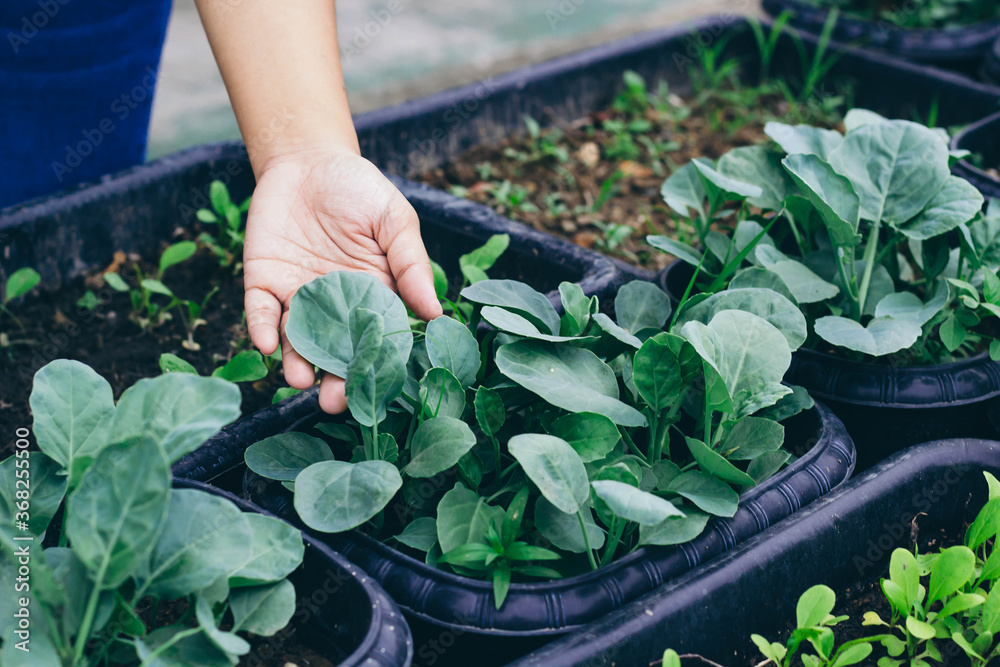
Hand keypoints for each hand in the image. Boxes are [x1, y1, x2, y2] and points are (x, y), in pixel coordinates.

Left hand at [243, 146, 441, 412]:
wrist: (308, 159)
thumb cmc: (360, 190)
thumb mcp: (394, 220)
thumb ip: (410, 264)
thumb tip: (434, 313)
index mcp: (374, 295)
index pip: (377, 338)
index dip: (378, 364)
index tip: (379, 388)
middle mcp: (335, 306)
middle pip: (336, 351)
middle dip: (334, 379)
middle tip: (334, 403)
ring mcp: (298, 297)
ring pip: (297, 341)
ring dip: (297, 363)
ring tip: (300, 380)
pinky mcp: (263, 283)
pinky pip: (262, 313)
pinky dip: (263, 329)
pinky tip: (267, 343)